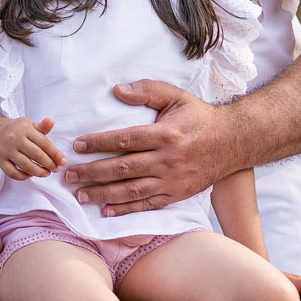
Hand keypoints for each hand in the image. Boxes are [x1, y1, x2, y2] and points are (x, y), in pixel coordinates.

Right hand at [0, 115, 64, 179]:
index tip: (63, 162)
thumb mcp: (29, 125)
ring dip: (39, 172)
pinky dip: (24, 177)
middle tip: (56, 169)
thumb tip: (51, 121)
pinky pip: (13, 173)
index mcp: (24, 128)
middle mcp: (14, 138)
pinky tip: (30, 175)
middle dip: (49, 164)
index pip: (44, 143)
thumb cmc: (16, 130)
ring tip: (46, 173)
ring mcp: (5, 150)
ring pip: (26, 166)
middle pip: (36, 155)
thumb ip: (42, 126)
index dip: (55, 154)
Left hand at [65, 81, 238, 217]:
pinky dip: (126, 209)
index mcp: (165, 134)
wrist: (232, 142)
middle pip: (123, 168)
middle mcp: (168, 160)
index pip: (125, 140)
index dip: (98, 143)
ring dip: (103, 194)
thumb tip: (118, 90)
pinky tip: (106, 210)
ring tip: (80, 195)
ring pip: (132, 190)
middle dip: (92, 173)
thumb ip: (147, 90)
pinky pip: (148, 204)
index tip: (77, 145)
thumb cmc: (200, 117)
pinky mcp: (176, 194)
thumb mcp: (176, 96)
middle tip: (68, 175)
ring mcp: (172, 180)